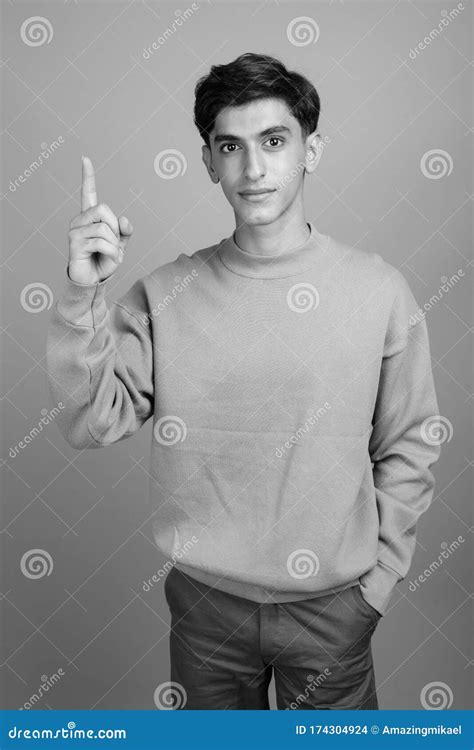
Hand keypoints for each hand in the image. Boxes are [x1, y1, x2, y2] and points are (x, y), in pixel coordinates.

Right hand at [67, 155, 132, 284]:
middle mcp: (79, 220)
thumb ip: (125, 232)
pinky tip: (110, 260)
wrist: (92, 281)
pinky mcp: (74, 243)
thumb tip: (124, 218)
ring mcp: (74, 231)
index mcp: (90, 217)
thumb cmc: (104, 261)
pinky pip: (102, 242)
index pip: (88, 193)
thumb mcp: (120, 245)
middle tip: (115, 245)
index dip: (88, 176)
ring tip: (111, 255)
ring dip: (115, 245)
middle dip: (115, 228)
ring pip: (105, 228)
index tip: (85, 158)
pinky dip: (112, 253)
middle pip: (104, 209)